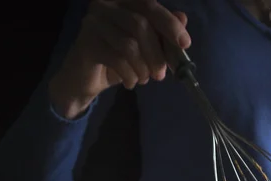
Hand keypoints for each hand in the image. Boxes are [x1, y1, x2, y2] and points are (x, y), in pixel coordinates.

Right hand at [49, 0, 190, 118]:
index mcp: (122, 1)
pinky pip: (117, 59)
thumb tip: (183, 18)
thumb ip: (162, 32)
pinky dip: (130, 75)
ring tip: (144, 79)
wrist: (85, 79)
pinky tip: (131, 83)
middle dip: (157, 54)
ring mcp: (93, 22)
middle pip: (140, 25)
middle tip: (161, 75)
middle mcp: (105, 5)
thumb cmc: (118, 59)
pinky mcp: (86, 43)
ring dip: (143, 68)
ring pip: (129, 45)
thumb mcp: (145, 47)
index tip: (185, 44)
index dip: (169, 24)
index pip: (149, 6)